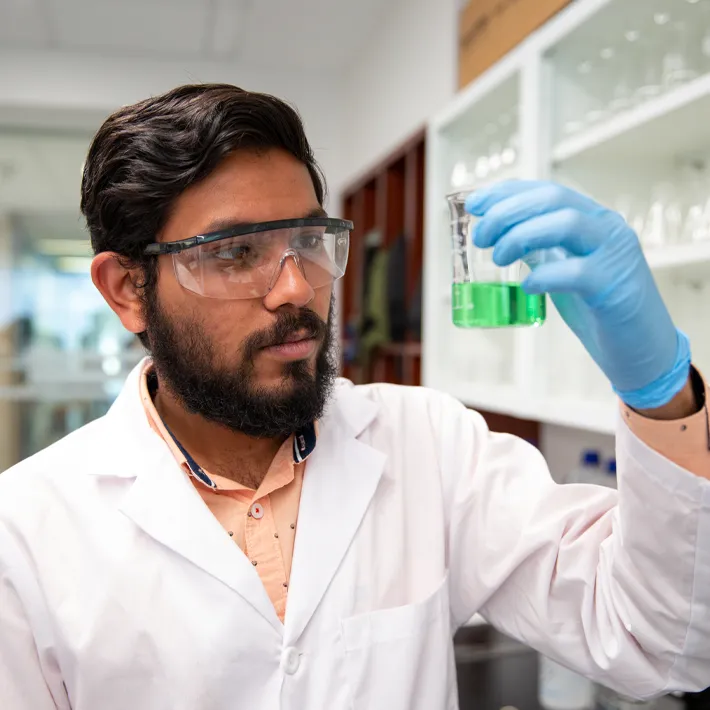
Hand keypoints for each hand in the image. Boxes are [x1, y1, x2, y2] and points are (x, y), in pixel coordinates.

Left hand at [465, 180, 690, 409]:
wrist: (640, 347)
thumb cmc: (595, 306)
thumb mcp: (561, 266)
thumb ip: (537, 247)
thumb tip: (495, 233)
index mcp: (592, 219)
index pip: (546, 189)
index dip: (507, 192)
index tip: (475, 204)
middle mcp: (606, 228)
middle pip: (553, 199)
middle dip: (507, 212)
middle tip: (480, 237)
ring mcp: (614, 255)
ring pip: (567, 223)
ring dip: (521, 236)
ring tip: (498, 258)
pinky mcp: (614, 288)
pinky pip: (576, 272)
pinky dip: (544, 276)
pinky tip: (526, 286)